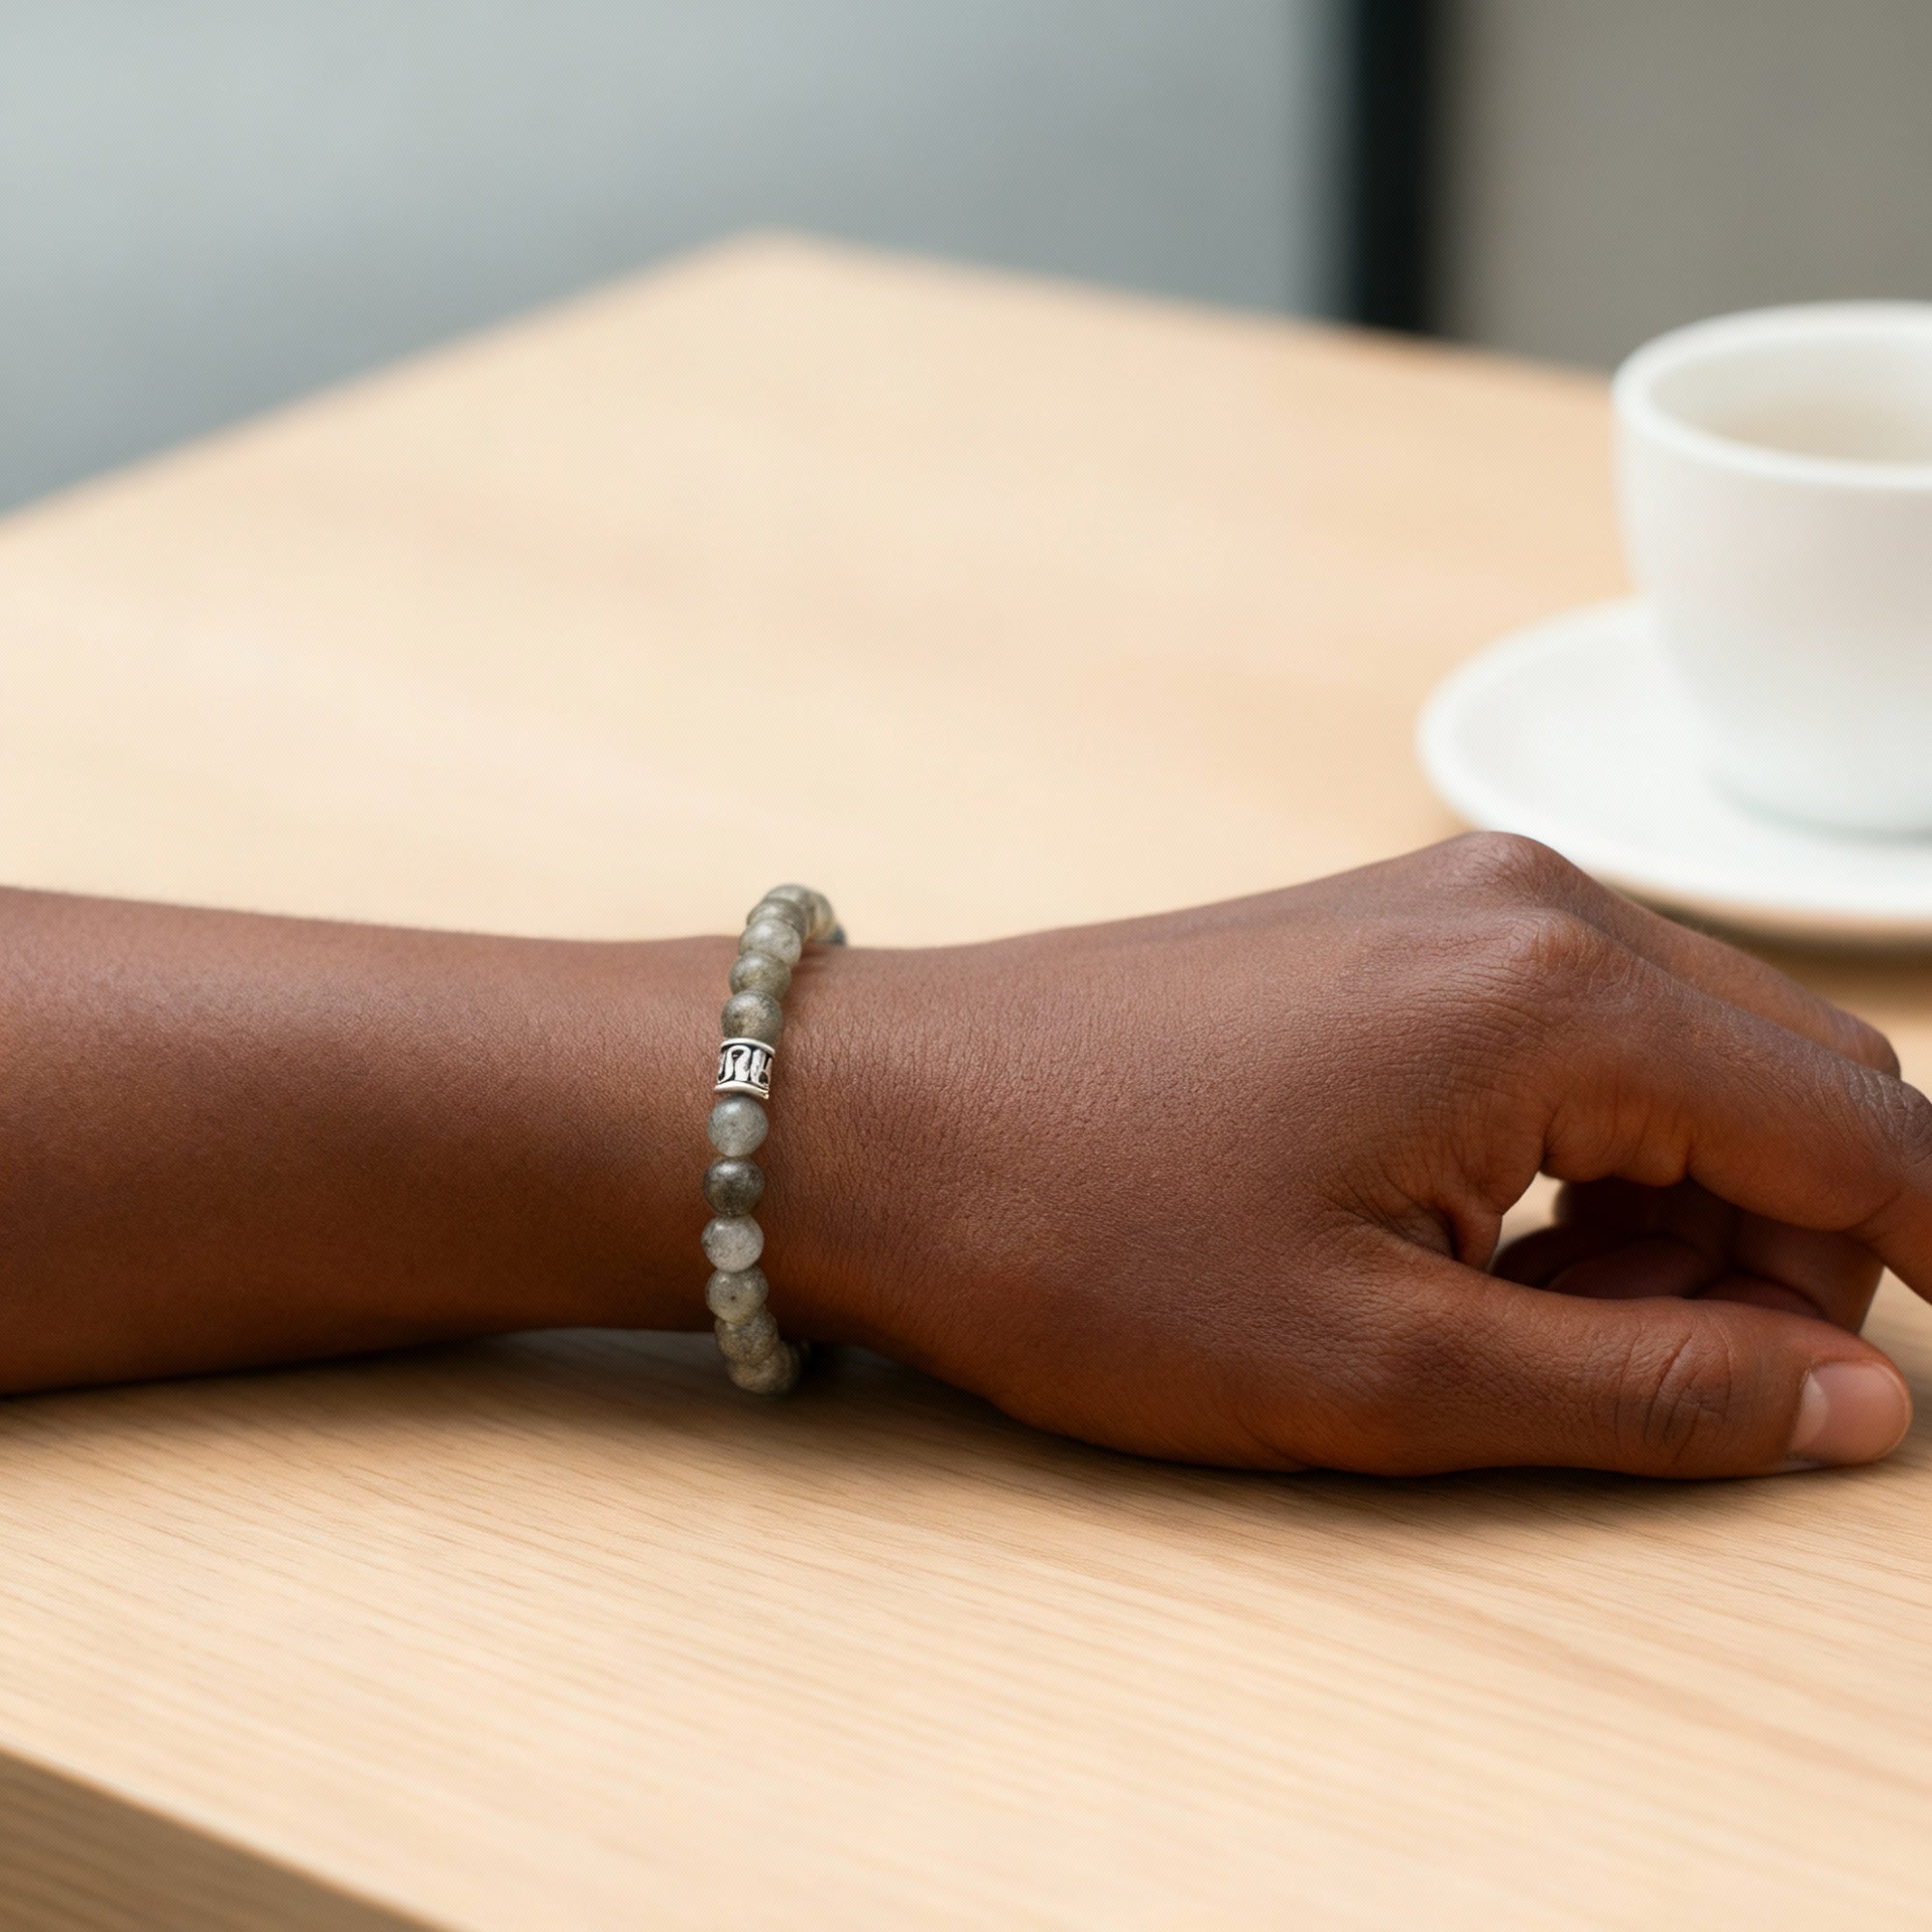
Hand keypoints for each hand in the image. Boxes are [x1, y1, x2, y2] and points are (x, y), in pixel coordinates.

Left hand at [781, 834, 1922, 1476]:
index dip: (1927, 1270)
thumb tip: (1853, 1406)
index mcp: (1558, 996)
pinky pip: (1569, 1032)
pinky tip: (1469, 1240)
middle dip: (1790, 1249)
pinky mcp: (1381, 930)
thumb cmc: (1085, 1242)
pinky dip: (1582, 1150)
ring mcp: (1446, 899)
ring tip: (1530, 1325)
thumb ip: (1652, 1388)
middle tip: (1677, 1386)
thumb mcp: (1381, 1370)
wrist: (874, 1119)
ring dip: (1679, 1205)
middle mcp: (1528, 906)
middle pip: (1791, 1080)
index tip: (1897, 1393)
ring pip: (1682, 1058)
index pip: (1863, 1138)